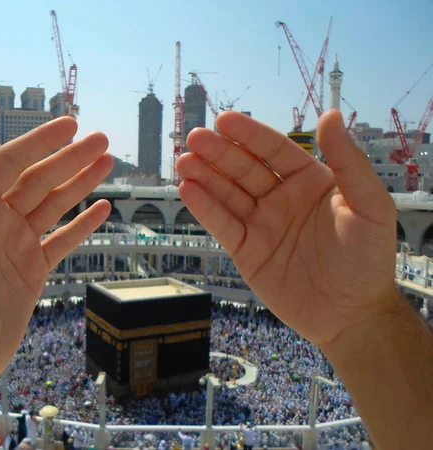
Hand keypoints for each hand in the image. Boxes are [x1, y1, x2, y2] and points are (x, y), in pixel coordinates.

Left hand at [0, 117, 112, 381]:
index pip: (10, 164)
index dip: (40, 144)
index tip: (70, 126)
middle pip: (39, 181)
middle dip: (71, 159)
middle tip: (103, 141)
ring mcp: (17, 245)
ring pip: (53, 206)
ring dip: (80, 184)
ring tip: (107, 164)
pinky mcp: (32, 270)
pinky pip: (61, 240)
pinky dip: (82, 224)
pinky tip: (101, 209)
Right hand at [177, 110, 396, 345]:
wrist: (351, 316)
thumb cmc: (368, 260)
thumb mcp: (369, 206)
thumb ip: (349, 162)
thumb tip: (331, 115)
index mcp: (311, 182)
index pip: (274, 151)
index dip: (249, 135)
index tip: (224, 121)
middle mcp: (282, 199)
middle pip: (244, 169)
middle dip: (219, 153)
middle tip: (194, 139)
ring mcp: (262, 224)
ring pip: (227, 194)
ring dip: (205, 177)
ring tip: (184, 162)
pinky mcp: (247, 251)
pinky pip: (223, 225)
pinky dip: (205, 208)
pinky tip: (188, 191)